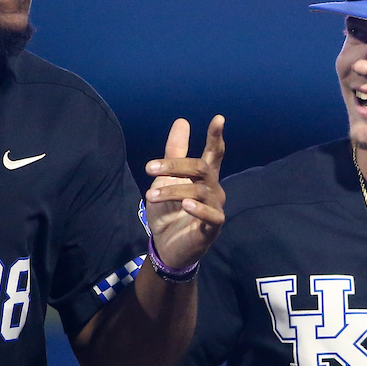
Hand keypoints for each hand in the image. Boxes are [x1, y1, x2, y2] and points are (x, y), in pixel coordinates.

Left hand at [144, 116, 225, 270]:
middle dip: (175, 165)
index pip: (214, 153)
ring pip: (199, 191)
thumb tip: (182, 121)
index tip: (218, 119)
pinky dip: (199, 209)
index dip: (216, 137)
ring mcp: (214, 208)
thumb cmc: (169, 211)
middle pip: (201, 168)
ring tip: (150, 195)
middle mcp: (213, 190)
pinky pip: (212, 216)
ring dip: (172, 190)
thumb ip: (174, 153)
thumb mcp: (166, 179)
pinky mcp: (212, 228)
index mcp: (204, 177)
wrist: (166, 246)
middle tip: (148, 168)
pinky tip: (186, 205)